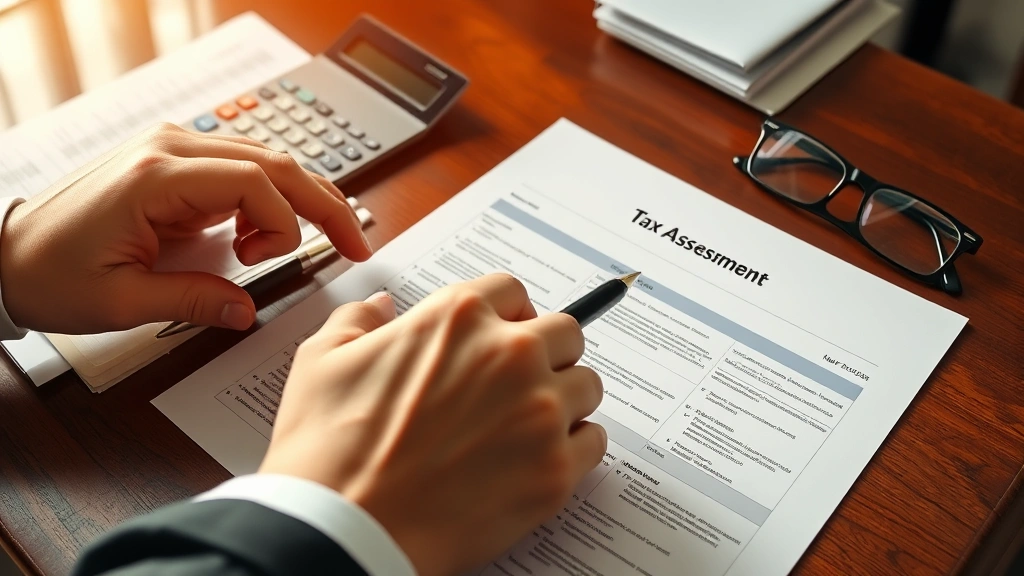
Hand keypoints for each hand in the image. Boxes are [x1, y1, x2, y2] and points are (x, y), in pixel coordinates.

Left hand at [0, 123, 371, 333]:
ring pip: (266, 161)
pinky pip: (243, 171)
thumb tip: (248, 310)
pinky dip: (270, 201)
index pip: (255, 180)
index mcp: (156, 176)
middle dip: (324, 203)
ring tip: (322, 242)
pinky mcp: (176, 162)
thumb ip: (193, 302)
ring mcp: (174, 149)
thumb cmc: (50, 272)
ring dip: (302, 200)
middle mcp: (171, 149)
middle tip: (357, 244)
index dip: (287, 222)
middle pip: (275, 162)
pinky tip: (264, 236)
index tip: (282, 263)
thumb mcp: (120, 302)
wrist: (7, 252)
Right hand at [259, 274, 606, 575]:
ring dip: (563, 402)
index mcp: (458, 317)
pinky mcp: (555, 471)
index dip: (506, 316)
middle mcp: (509, 354)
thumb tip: (379, 308)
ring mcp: (539, 413)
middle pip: (565, 334)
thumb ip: (358, 321)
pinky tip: (535, 461)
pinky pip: (594, 443)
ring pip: (586, 387)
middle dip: (546, 355)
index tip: (501, 337)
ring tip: (524, 429)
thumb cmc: (327, 450)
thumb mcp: (322, 361)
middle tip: (516, 387)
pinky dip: (573, 450)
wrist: (342, 530)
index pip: (513, 292)